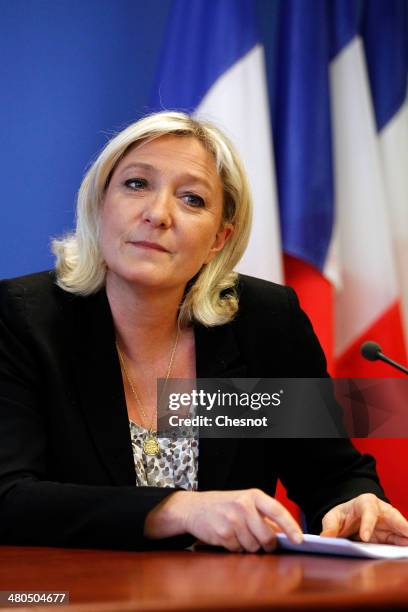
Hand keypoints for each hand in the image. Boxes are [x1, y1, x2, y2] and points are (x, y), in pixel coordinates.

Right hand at [144, 488, 302, 551]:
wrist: (193, 508)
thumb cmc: (224, 505)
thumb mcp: (244, 502)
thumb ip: (263, 515)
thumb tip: (284, 535)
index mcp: (252, 495)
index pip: (277, 511)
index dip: (290, 526)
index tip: (300, 539)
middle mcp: (243, 505)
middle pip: (266, 536)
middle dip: (266, 544)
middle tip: (261, 542)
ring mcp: (232, 519)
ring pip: (253, 546)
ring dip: (249, 546)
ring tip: (238, 533)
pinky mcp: (222, 533)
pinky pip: (238, 549)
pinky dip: (235, 547)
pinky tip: (228, 536)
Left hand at [320, 493, 407, 544]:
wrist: (350, 519)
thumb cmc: (343, 515)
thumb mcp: (332, 518)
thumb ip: (329, 527)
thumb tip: (324, 538)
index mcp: (365, 502)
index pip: (368, 511)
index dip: (368, 524)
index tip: (364, 537)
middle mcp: (382, 511)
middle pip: (394, 517)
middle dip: (402, 526)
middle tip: (407, 536)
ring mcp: (389, 523)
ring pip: (401, 530)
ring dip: (405, 538)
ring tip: (406, 549)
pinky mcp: (393, 535)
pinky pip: (400, 541)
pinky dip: (403, 546)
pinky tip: (404, 554)